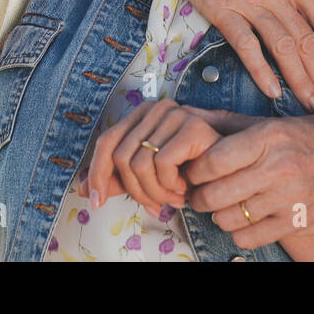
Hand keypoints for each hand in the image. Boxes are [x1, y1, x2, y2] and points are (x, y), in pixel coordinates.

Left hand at [82, 98, 229, 212]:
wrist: (232, 169)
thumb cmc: (190, 170)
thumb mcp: (147, 175)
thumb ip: (117, 178)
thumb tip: (81, 189)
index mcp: (141, 113)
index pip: (106, 142)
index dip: (96, 174)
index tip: (95, 202)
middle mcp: (155, 107)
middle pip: (121, 157)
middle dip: (135, 192)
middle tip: (155, 206)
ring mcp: (175, 114)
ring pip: (139, 165)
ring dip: (156, 193)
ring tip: (174, 198)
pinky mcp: (192, 126)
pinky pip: (161, 164)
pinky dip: (170, 186)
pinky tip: (185, 188)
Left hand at [182, 113, 313, 251]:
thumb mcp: (276, 123)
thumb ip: (231, 122)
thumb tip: (189, 114)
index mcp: (269, 137)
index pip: (213, 160)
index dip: (195, 170)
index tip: (193, 172)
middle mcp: (278, 168)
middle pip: (215, 194)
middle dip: (199, 197)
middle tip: (199, 194)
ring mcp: (288, 198)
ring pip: (229, 218)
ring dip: (219, 216)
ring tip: (223, 207)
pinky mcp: (296, 223)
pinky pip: (250, 238)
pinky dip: (240, 233)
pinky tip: (245, 221)